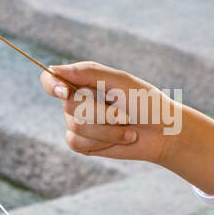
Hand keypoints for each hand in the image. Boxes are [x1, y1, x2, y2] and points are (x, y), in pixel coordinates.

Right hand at [40, 61, 179, 165]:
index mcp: (83, 81)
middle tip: (124, 115)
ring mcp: (76, 123)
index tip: (65, 91)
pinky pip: (78, 143)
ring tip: (127, 128)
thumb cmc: (145, 102)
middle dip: (101, 113)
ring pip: (76, 126)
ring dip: (107, 130)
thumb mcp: (120, 81)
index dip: (52, 84)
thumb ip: (88, 73)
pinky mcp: (82, 144)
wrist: (162, 133)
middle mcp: (75, 101)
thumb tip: (54, 70)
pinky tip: (119, 139)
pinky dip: (103, 141)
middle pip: (69, 105)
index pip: (51, 80)